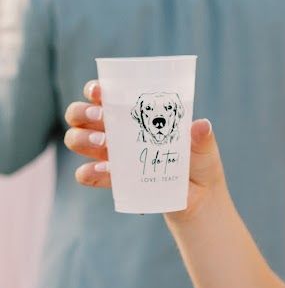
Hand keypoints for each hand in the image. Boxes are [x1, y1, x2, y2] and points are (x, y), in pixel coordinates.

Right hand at [64, 82, 225, 222]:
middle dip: (82, 113)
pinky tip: (105, 170)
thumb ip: (201, 137)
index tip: (100, 91)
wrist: (199, 198)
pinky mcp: (112, 180)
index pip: (106, 94)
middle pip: (80, 114)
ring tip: (104, 144)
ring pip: (77, 140)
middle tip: (101, 118)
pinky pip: (87, 174)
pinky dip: (89, 171)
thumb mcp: (204, 148)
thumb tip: (200, 125)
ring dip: (83, 139)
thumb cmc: (199, 163)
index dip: (96, 89)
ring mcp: (110, 155)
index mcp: (135, 114)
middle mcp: (116, 130)